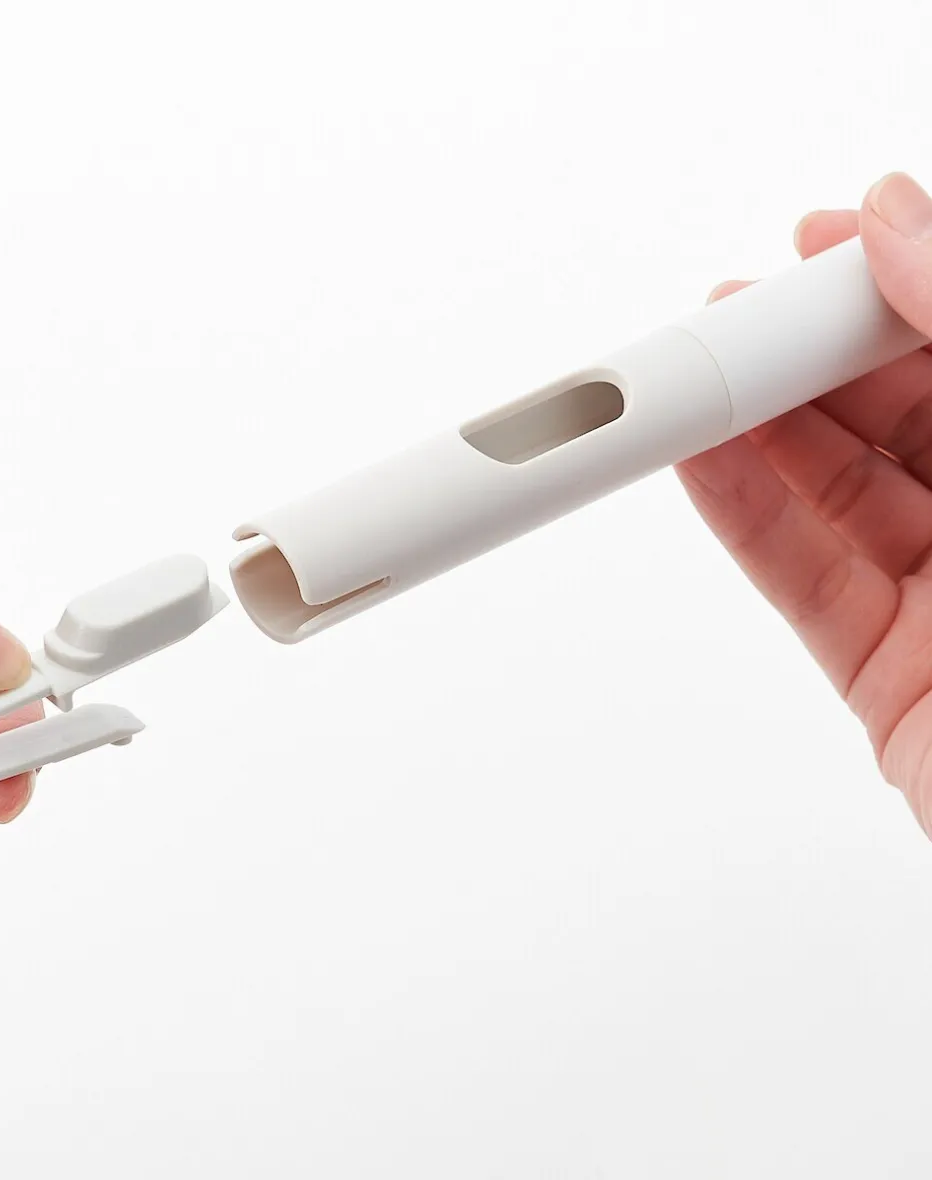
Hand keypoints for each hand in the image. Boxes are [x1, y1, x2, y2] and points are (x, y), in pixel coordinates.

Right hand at [678, 172, 931, 834]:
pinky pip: (803, 578)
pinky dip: (741, 517)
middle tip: (731, 320)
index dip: (895, 279)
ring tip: (683, 382)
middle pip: (897, 408)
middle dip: (807, 355)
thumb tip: (899, 222)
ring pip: (835, 490)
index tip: (819, 243)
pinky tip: (693, 461)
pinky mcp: (887, 676)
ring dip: (752, 431)